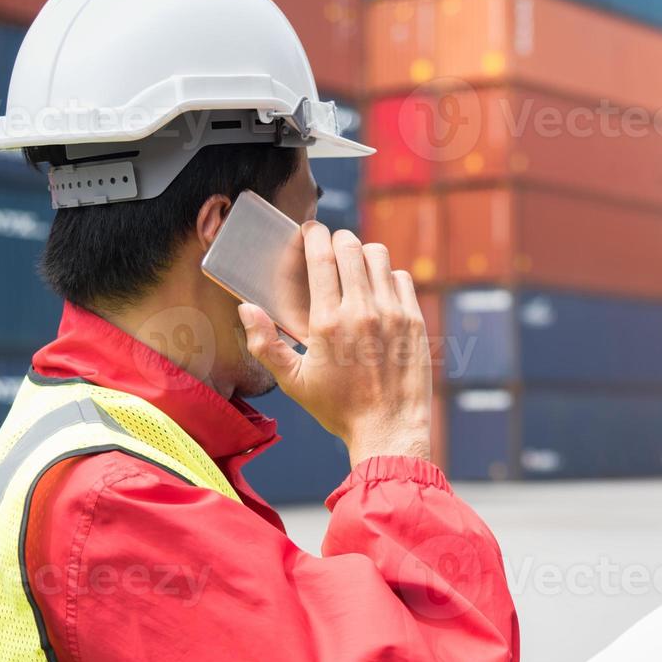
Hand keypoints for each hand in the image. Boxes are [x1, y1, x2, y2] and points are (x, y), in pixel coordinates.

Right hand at [239, 223, 431, 466]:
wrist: (388, 430)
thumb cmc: (338, 409)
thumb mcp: (293, 381)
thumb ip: (266, 343)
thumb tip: (246, 308)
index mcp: (328, 322)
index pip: (322, 257)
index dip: (315, 235)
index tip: (310, 231)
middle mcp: (362, 311)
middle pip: (351, 247)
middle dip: (337, 239)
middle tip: (330, 248)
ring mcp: (393, 313)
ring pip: (379, 256)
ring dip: (363, 254)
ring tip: (354, 266)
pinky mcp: (415, 321)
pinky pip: (402, 278)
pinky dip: (388, 276)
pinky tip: (378, 290)